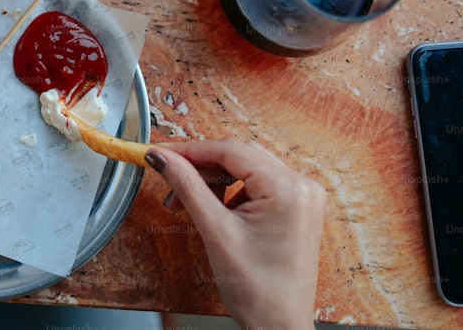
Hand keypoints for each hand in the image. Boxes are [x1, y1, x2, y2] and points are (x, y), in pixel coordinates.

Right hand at [144, 139, 325, 329]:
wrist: (280, 327)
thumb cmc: (258, 290)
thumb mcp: (215, 232)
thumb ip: (187, 186)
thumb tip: (162, 158)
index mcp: (288, 189)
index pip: (231, 151)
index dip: (190, 150)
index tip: (160, 154)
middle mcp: (302, 185)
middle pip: (239, 155)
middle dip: (200, 167)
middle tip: (169, 181)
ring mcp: (302, 196)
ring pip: (246, 168)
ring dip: (213, 179)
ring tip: (186, 202)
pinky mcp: (296, 206)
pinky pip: (257, 183)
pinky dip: (230, 190)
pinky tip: (212, 208)